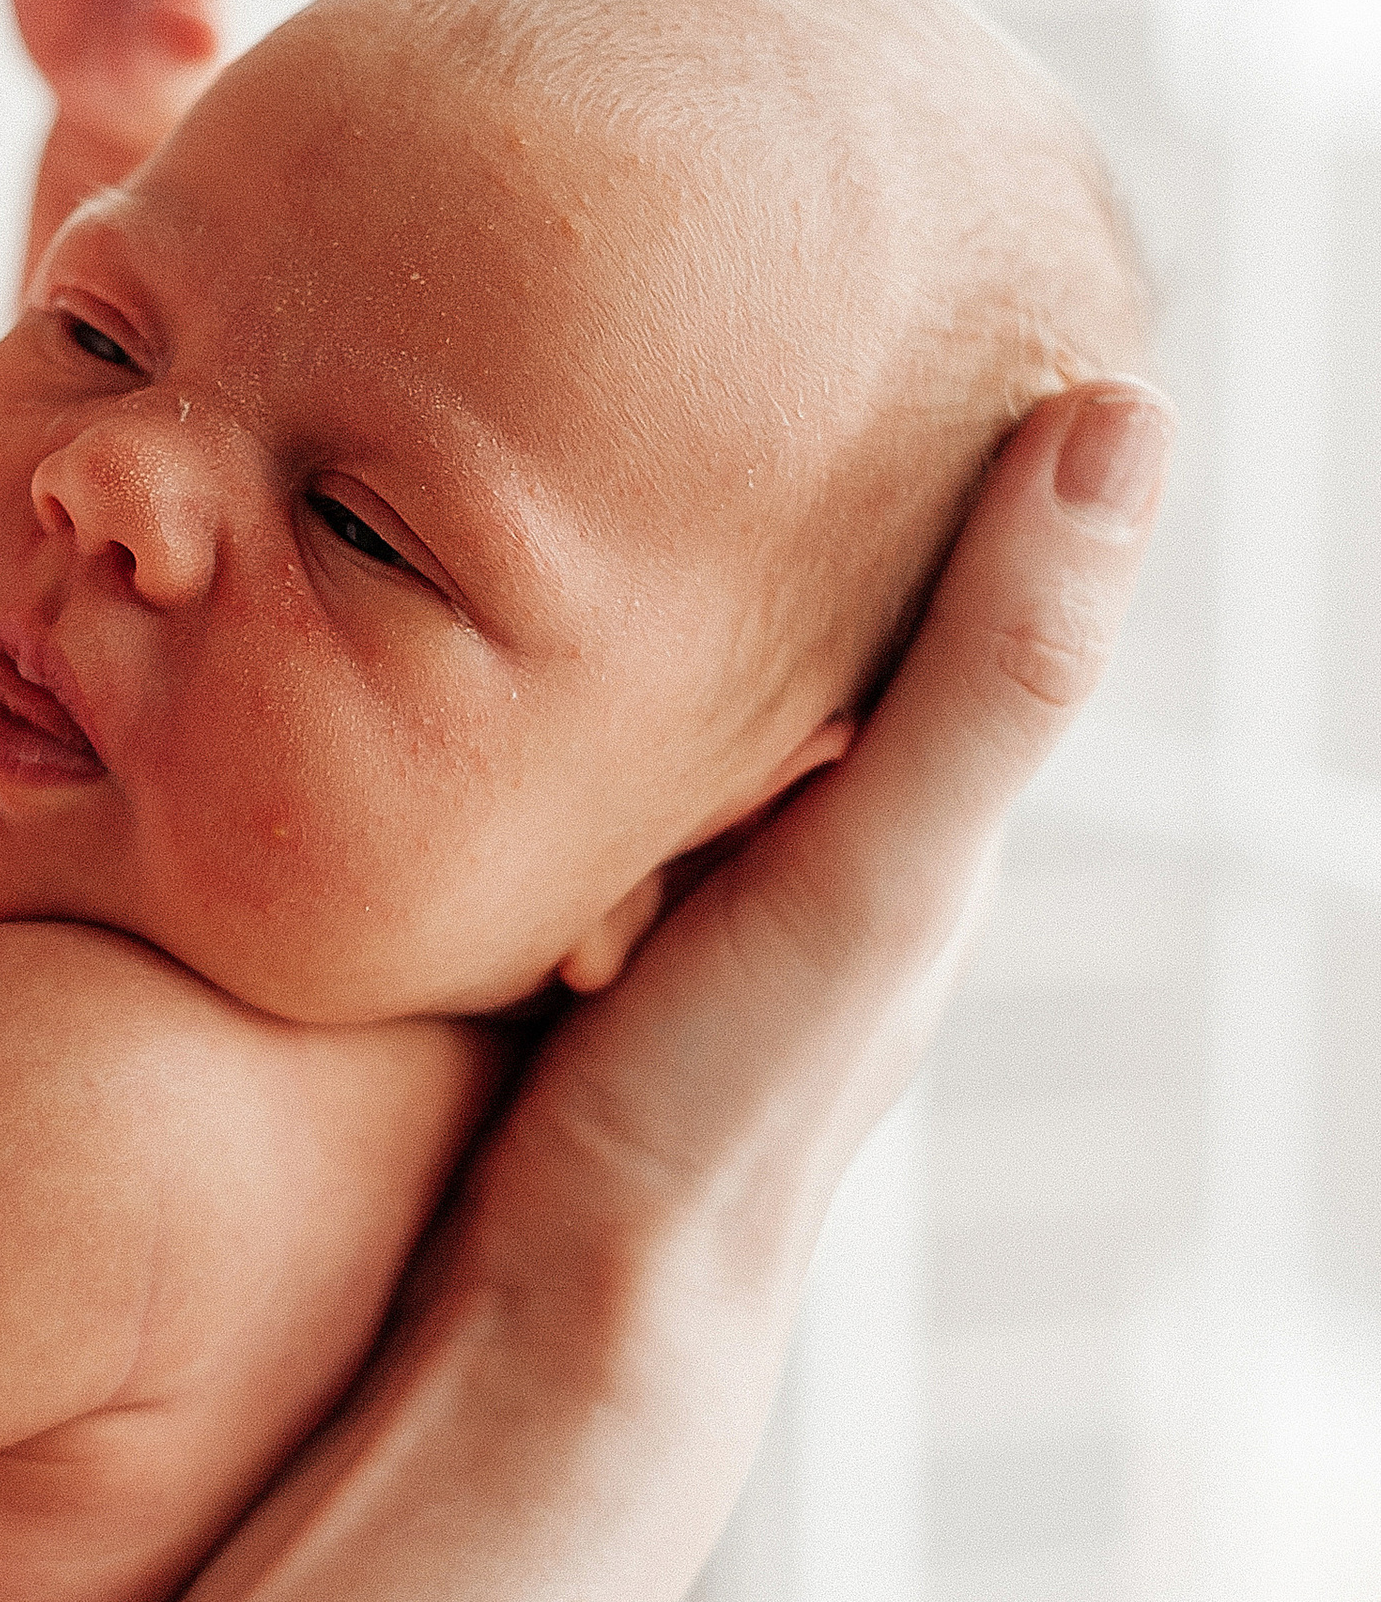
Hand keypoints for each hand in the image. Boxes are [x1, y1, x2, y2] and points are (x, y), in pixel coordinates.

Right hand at [444, 380, 1173, 1361]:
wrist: (553, 1328)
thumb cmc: (724, 1110)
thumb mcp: (871, 865)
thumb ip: (990, 663)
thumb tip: (1126, 413)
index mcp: (916, 807)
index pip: (951, 562)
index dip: (937, 427)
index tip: (902, 273)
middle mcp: (822, 838)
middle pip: (811, 613)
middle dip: (768, 496)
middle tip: (707, 334)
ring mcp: (698, 885)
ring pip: (685, 679)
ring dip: (644, 593)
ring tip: (573, 464)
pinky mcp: (576, 918)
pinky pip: (583, 750)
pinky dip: (557, 688)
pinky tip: (475, 642)